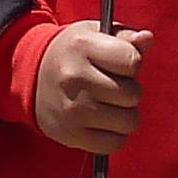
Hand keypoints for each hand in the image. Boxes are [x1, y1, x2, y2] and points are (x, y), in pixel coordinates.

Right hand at [33, 21, 149, 153]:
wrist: (30, 75)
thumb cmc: (74, 52)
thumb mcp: (96, 34)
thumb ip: (126, 37)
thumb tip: (147, 39)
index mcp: (82, 47)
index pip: (132, 61)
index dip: (132, 63)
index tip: (119, 64)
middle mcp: (74, 78)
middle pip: (132, 94)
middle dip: (129, 90)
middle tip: (111, 86)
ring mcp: (71, 109)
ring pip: (127, 121)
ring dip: (124, 114)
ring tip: (107, 103)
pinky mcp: (69, 135)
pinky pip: (113, 143)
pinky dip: (114, 135)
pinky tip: (102, 121)